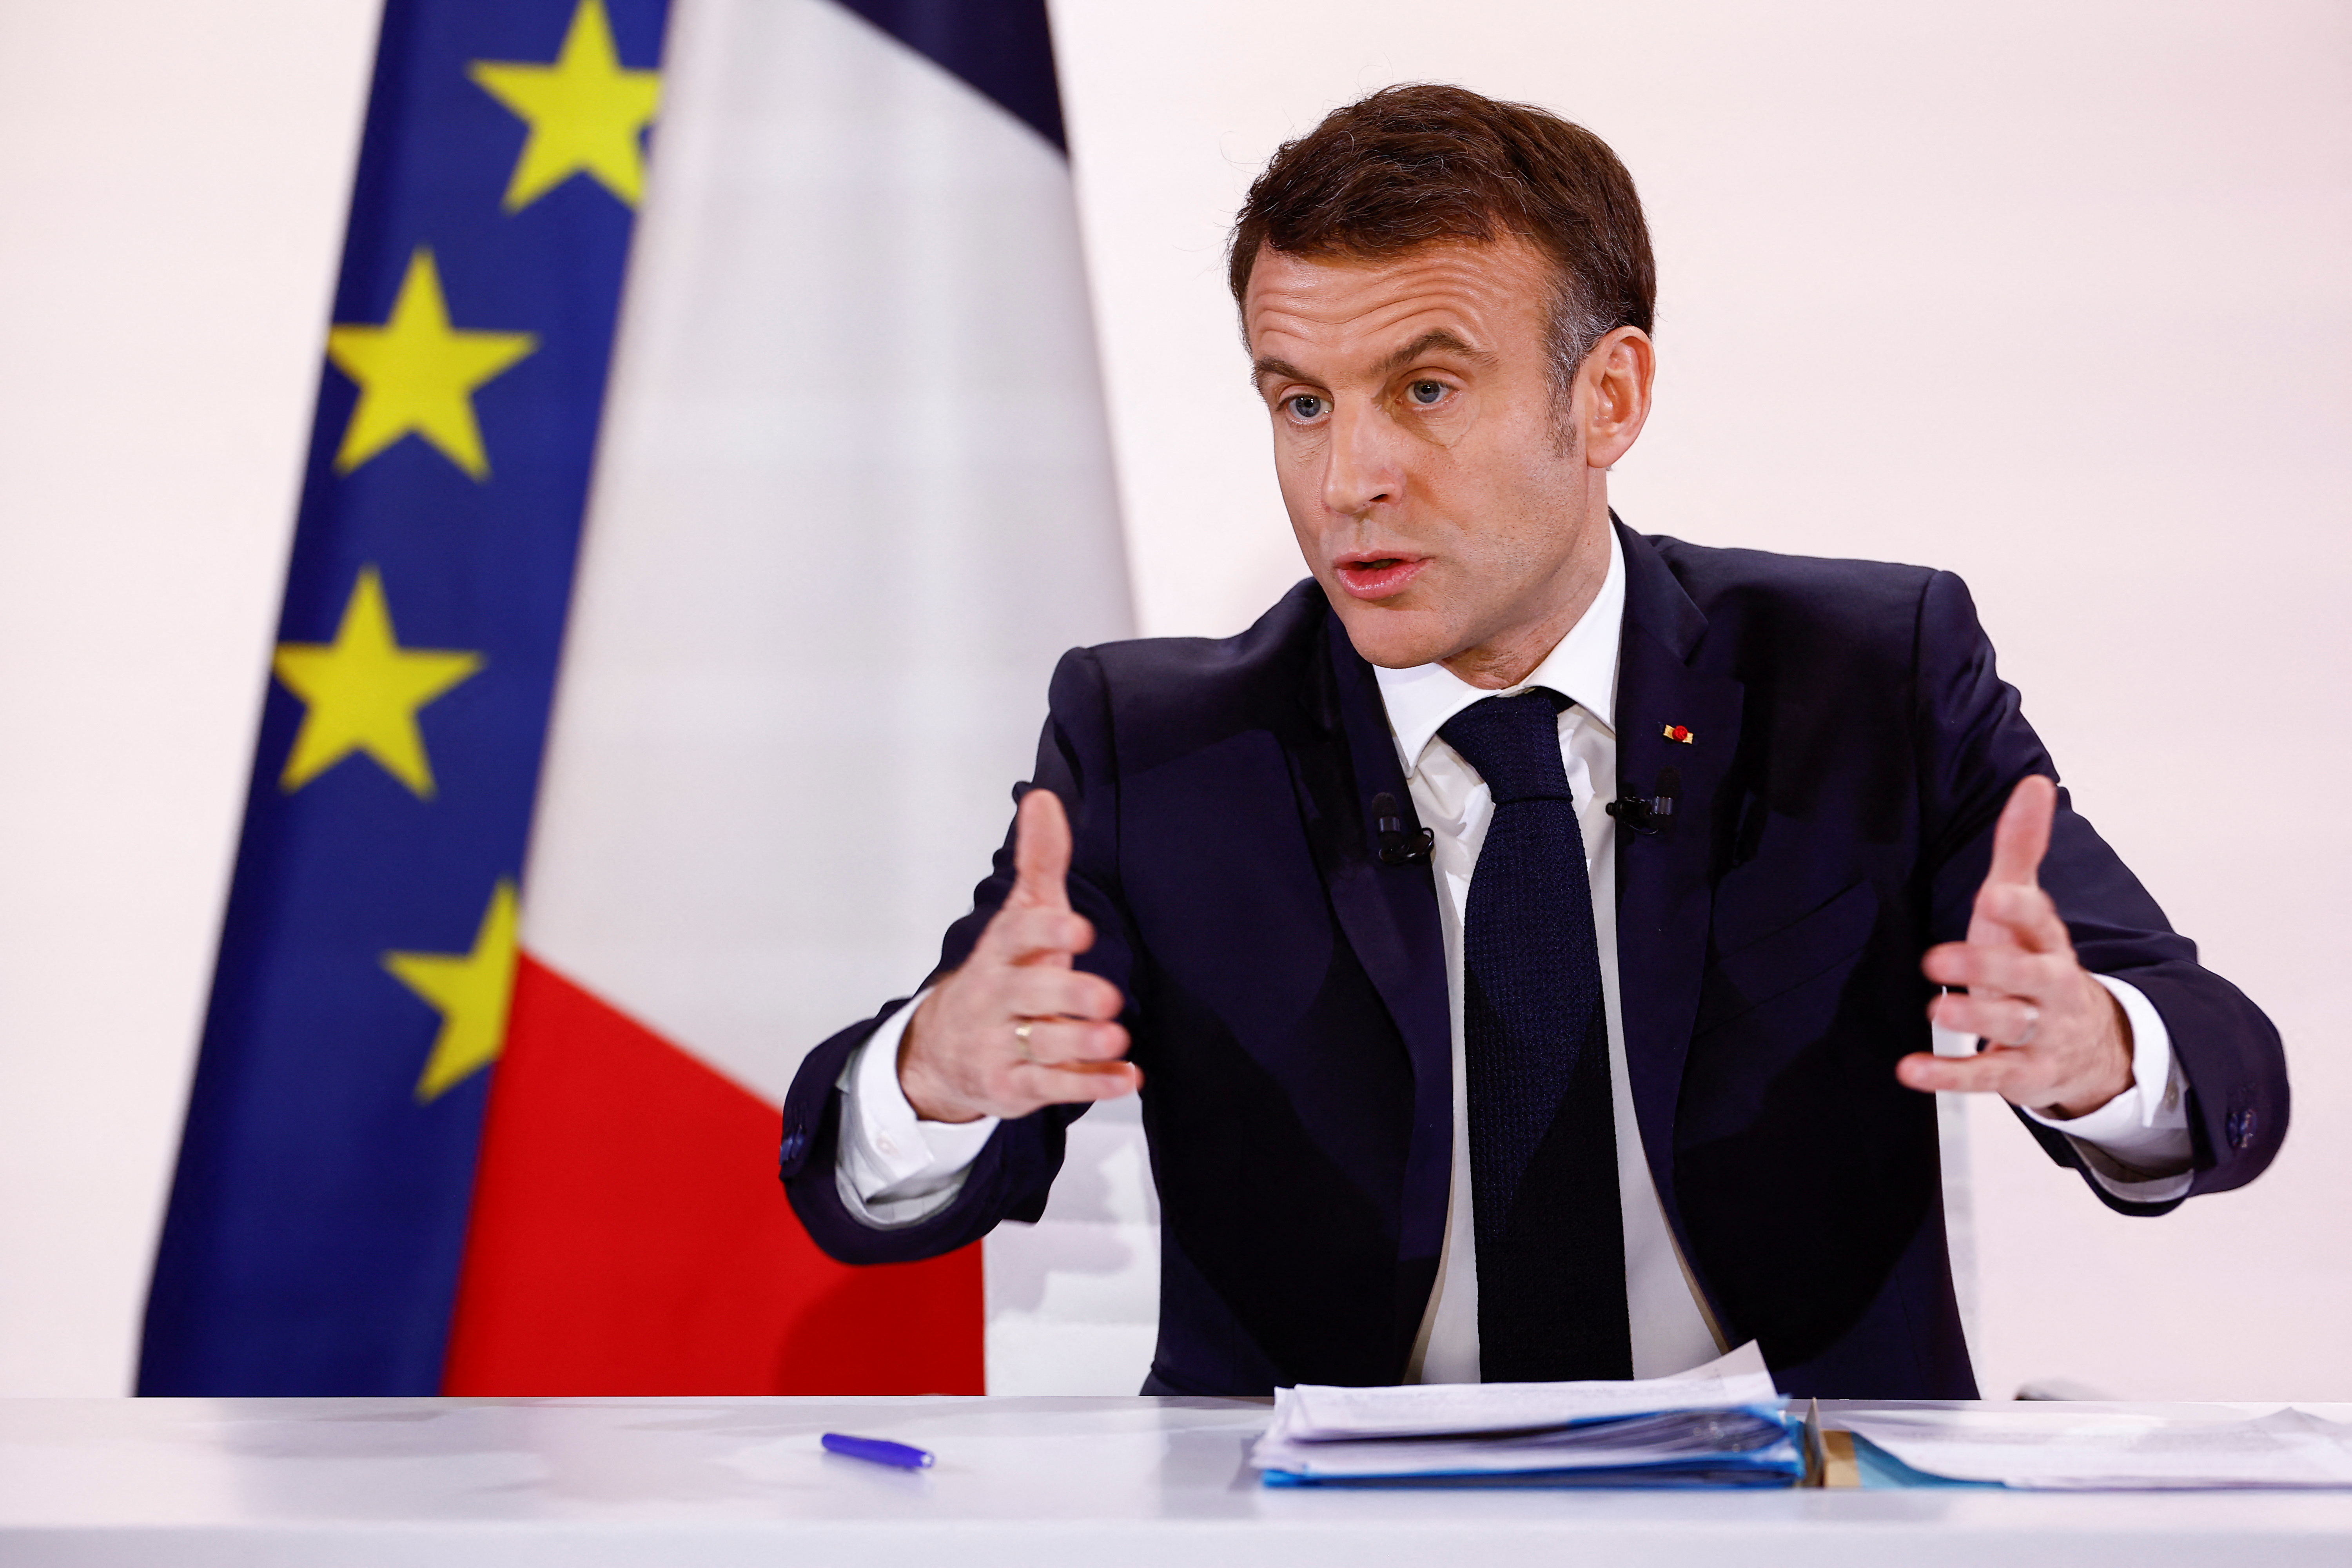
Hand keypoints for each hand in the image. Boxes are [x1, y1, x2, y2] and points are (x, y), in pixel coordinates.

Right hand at [897, 788, 1141, 1121]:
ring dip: (1081, 1042)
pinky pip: (1052, 1088)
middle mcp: (995, 999)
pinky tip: (1126, 1077)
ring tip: (1117, 1037)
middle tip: (1106, 996)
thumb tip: (1043, 799)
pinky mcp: (1013, 1088)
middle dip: (1066, 994)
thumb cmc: (1002, 975)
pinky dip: (1090, 1084)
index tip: (1078, 927)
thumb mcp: (1020, 918)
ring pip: (1040, 1047)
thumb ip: (1039, 863)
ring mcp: (1001, 1046)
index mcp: (998, 953)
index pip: (1014, 935)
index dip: (1045, 930)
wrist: (945, 1049)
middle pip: (1026, 995)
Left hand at [1896, 775, 2134, 1118]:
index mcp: (2048, 943)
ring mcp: (2039, 1033)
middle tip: (1937, 960)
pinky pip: (1986, 1077)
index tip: (1994, 895)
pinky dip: (1949, 1076)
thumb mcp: (2025, 906)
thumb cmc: (2035, 961)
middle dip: (1987, 969)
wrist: (2087, 1041)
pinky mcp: (2021, 1074)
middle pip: (2027, 979)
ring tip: (1935, 1012)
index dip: (2020, 910)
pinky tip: (1910, 1070)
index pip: (2041, 922)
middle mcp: (2050, 988)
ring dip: (1975, 1021)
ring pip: (2012, 1027)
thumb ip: (2022, 848)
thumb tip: (2033, 783)